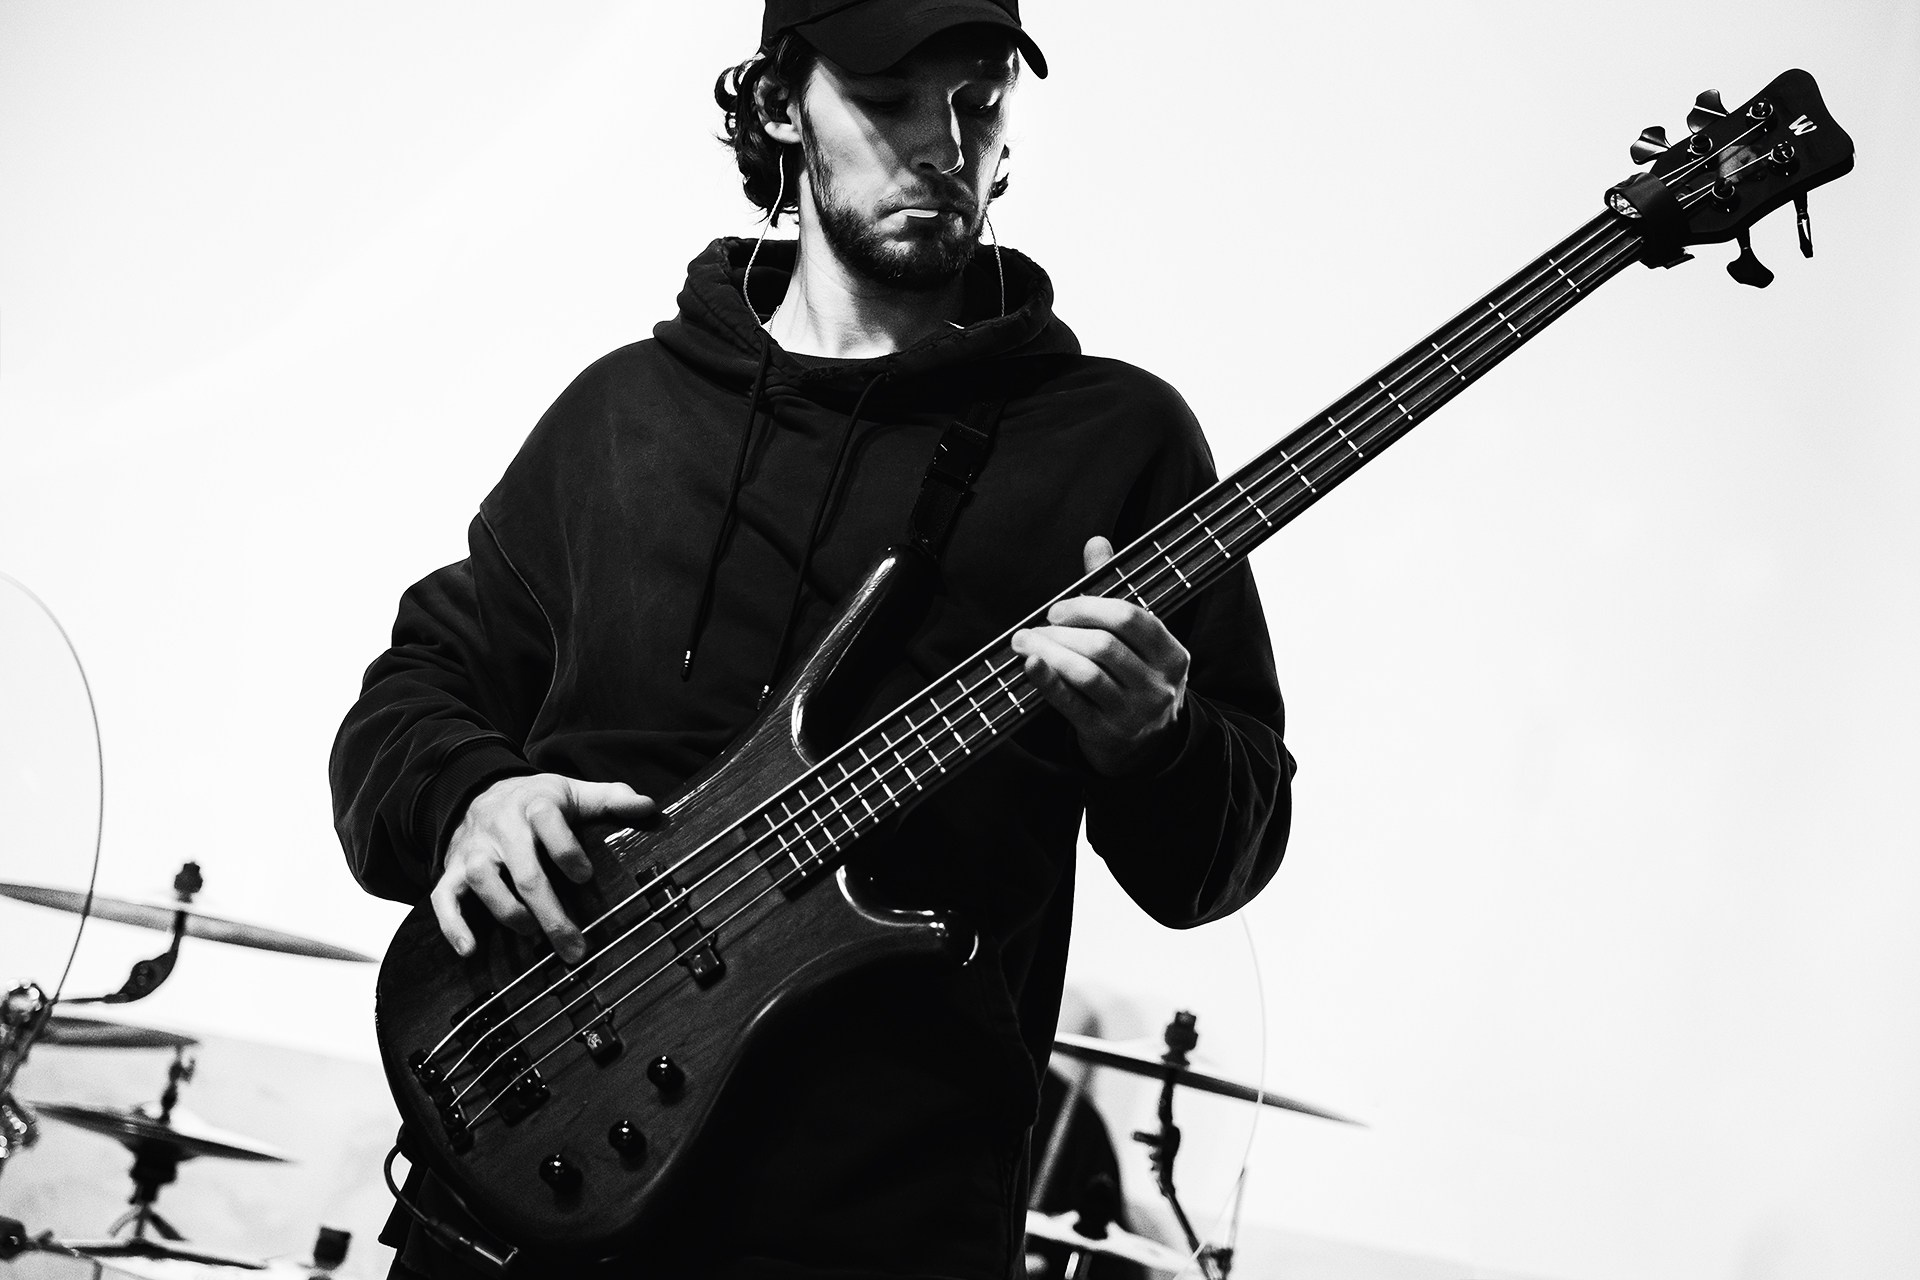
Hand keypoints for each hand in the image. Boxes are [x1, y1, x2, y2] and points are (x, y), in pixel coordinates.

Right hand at [432, 774, 655, 962]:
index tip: (585, 877)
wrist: (479, 791)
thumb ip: (612, 799)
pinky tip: (469, 950)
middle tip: (574, 946)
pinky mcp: (451, 870)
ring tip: (532, 935)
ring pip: (483, 882)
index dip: (566, 851)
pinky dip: (452, 925)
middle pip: (524, 870)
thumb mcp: (574, 792)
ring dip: (508, 913)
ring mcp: (474, 850)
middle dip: (549, 910)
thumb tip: (650, 808)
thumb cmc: (539, 801)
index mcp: (536, 805)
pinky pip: (443, 898)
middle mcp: (502, 827)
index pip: (549, 823)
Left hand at [1010, 536, 1189, 776]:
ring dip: (1049, 652)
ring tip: (1023, 643)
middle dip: (1062, 631)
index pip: (1131, 619)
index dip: (1089, 607)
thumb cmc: (1136, 679)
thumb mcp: (1138, 641)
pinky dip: (1047, 681)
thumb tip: (1096, 542)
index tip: (1057, 609)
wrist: (1148, 748)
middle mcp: (1157, 684)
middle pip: (1104, 645)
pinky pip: (1071, 704)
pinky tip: (1028, 665)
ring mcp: (1133, 713)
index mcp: (1171, 654)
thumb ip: (1115, 592)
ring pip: (1086, 673)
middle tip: (1034, 627)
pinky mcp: (1106, 734)